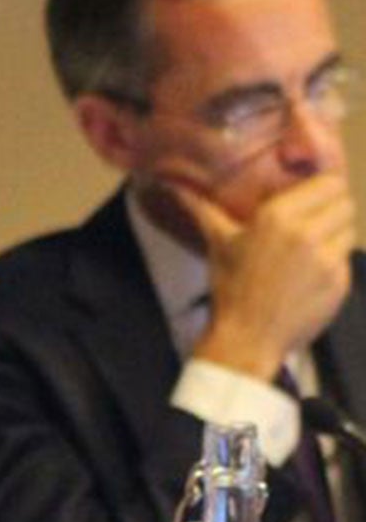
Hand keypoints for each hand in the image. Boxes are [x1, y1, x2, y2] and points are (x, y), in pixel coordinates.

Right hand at [165, 173, 354, 379]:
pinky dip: (335, 263)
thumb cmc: (231, 288)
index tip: (312, 201)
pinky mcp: (340, 281)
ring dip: (336, 236)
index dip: (324, 191)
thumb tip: (173, 187)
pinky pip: (347, 259)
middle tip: (314, 226)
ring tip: (313, 251)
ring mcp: (326, 258)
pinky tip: (312, 276)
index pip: (330, 183)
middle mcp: (305, 232)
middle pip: (345, 203)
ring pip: (349, 229)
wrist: (246, 339)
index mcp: (276, 216)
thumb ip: (203, 210)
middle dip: (332, 212)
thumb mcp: (218, 244)